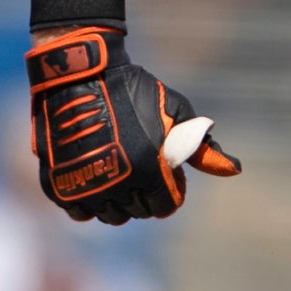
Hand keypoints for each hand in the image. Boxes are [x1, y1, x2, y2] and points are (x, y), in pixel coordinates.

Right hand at [27, 27, 241, 223]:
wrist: (81, 75)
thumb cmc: (135, 91)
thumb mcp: (176, 113)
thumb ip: (202, 147)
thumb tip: (233, 170)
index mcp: (149, 170)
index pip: (164, 206)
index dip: (170, 192)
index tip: (166, 176)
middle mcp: (117, 184)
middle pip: (137, 212)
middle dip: (145, 197)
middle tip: (143, 172)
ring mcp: (84, 186)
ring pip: (108, 215)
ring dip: (118, 202)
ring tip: (121, 175)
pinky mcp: (57, 184)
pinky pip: (78, 212)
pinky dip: (88, 204)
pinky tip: (97, 181)